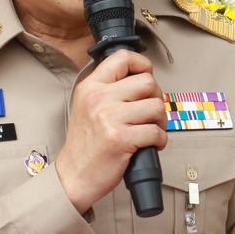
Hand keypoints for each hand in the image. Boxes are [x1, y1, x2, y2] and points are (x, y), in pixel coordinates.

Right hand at [53, 49, 165, 213]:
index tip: (147, 76)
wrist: (74, 176)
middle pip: (147, 82)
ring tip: (151, 129)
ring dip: (160, 120)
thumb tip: (142, 79)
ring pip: (156, 106)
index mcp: (91, 87)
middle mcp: (99, 98)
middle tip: (151, 112)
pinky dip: (160, 140)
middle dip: (156, 97)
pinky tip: (150, 144)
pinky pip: (156, 131)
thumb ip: (109, 90)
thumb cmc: (85, 145)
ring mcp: (109, 118)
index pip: (122, 58)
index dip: (143, 65)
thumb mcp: (87, 107)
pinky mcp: (121, 139)